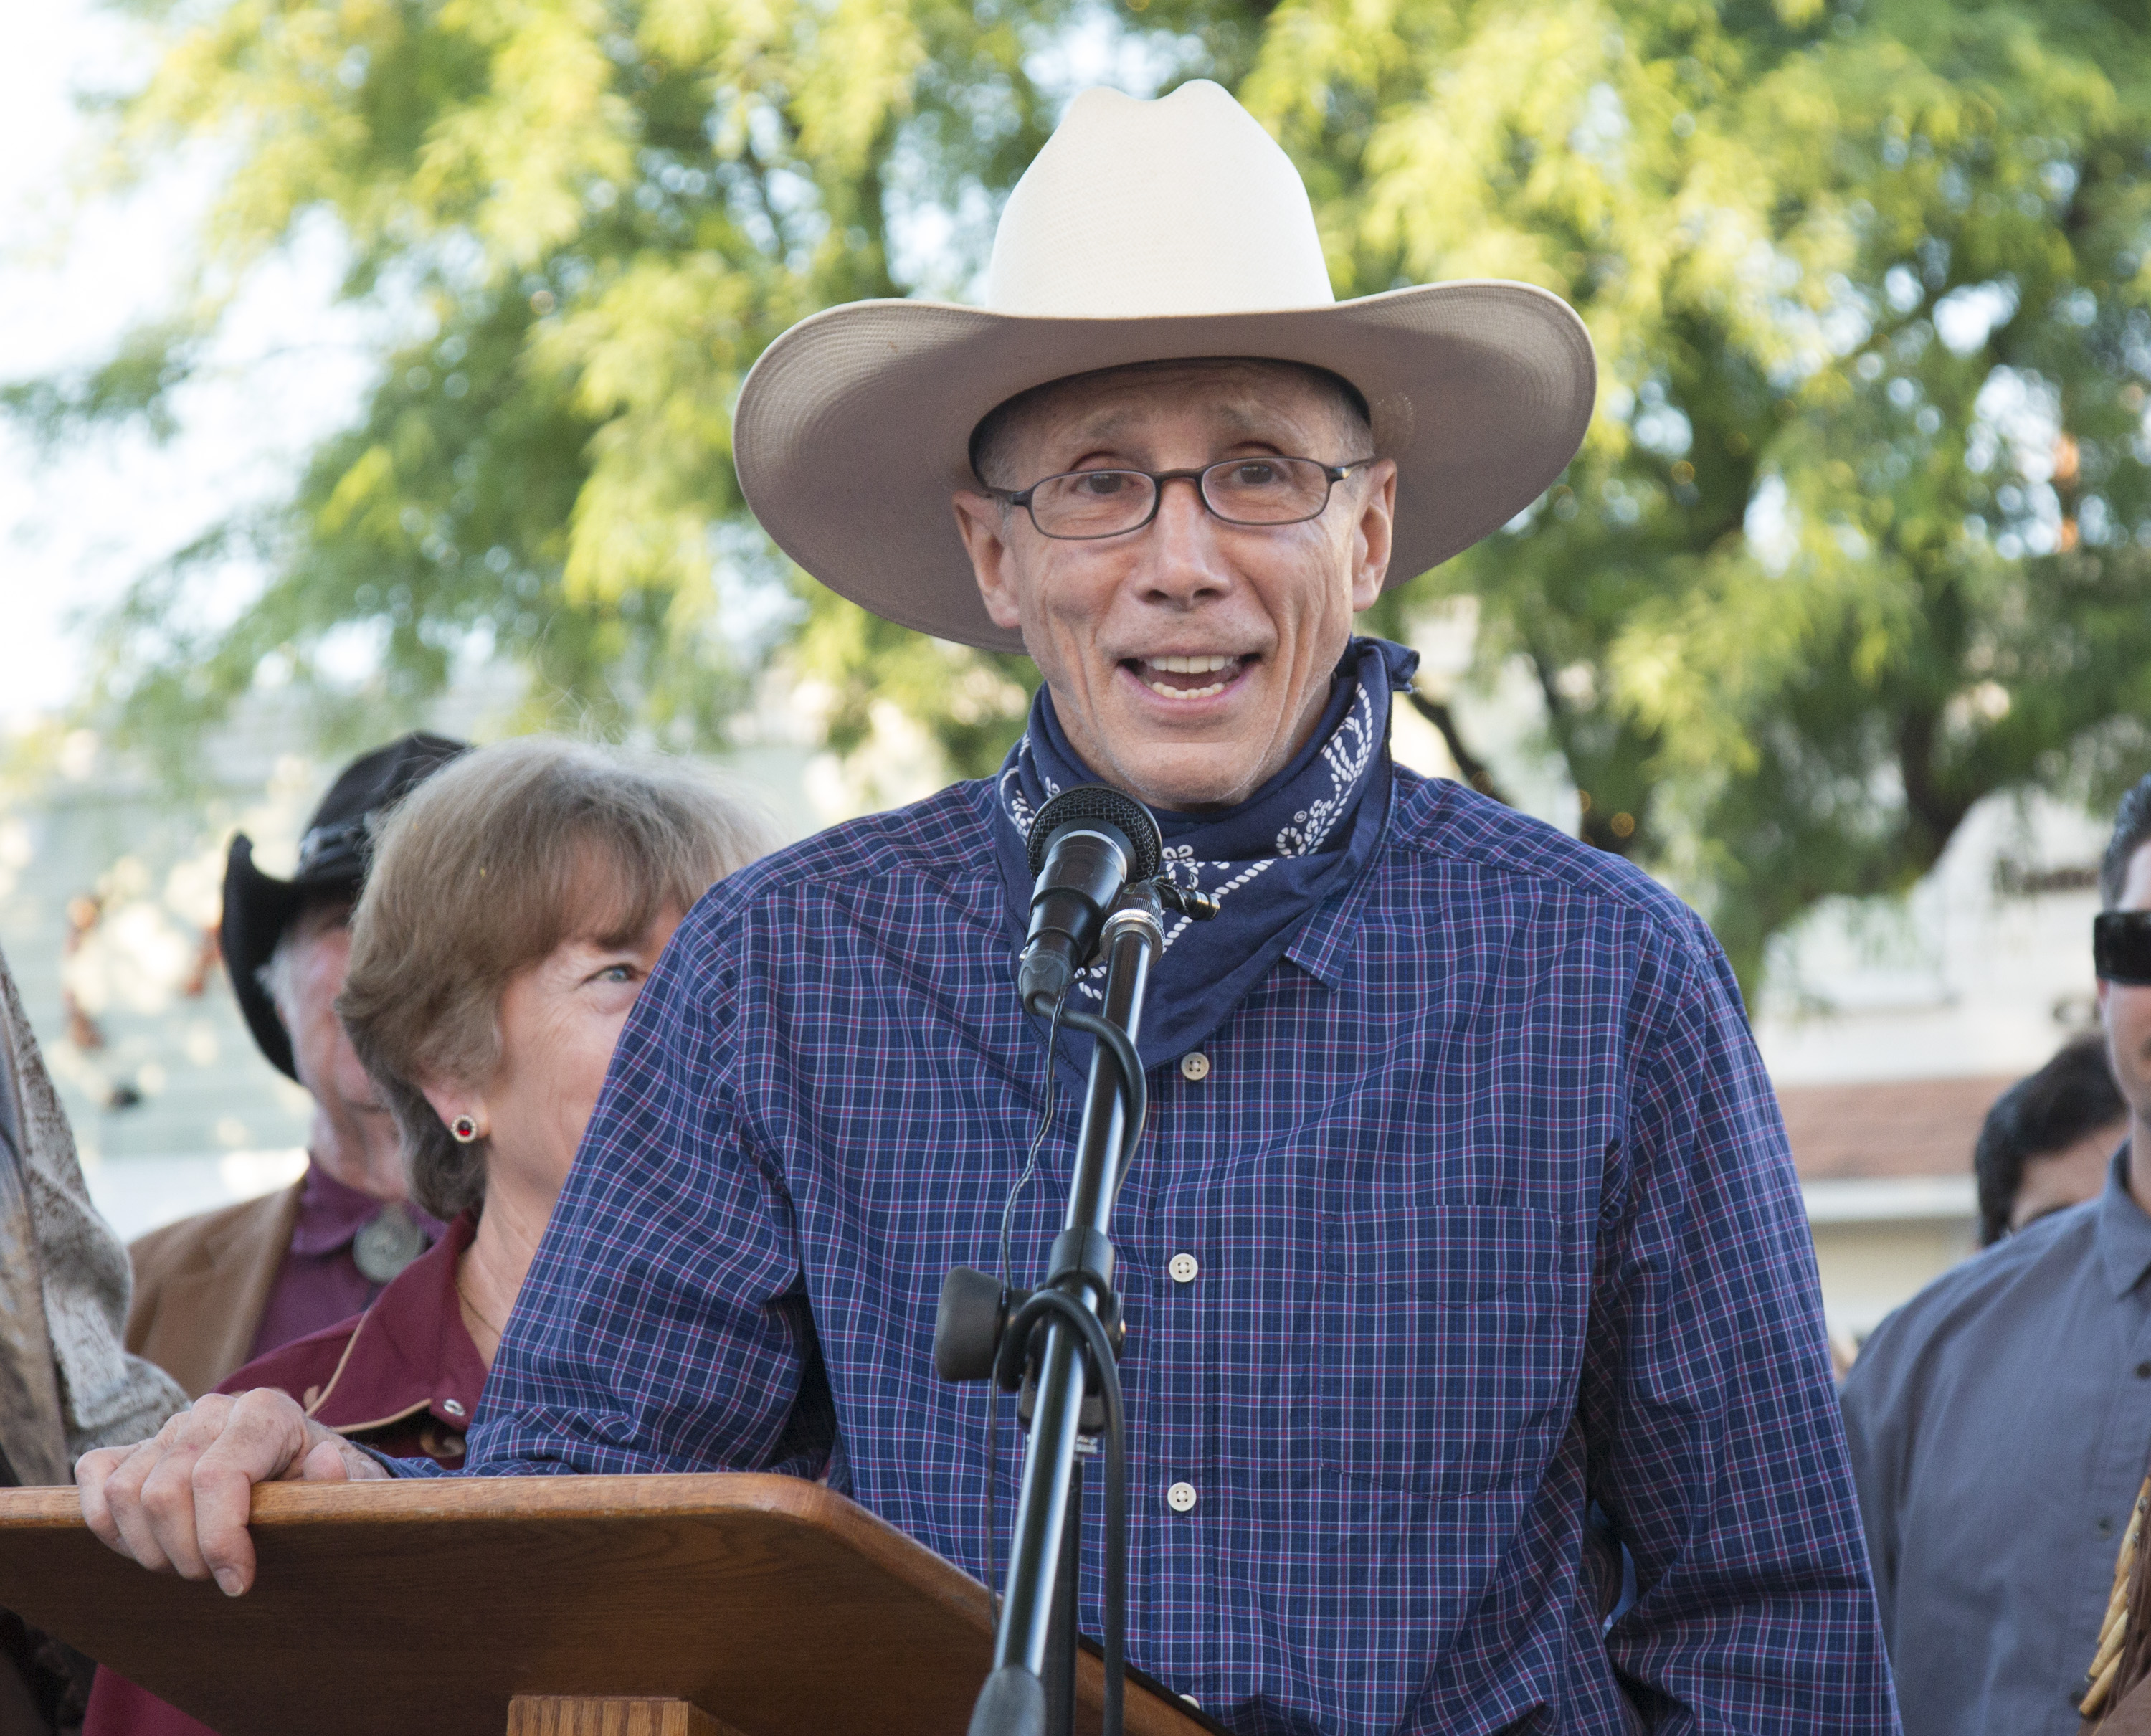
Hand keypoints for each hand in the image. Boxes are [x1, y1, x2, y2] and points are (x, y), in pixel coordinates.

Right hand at [75, 1389, 388, 1595]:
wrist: (297, 1469)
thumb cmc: (318, 1489)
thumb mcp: (346, 1492)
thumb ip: (336, 1485)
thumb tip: (323, 1462)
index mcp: (266, 1412)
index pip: (216, 1477)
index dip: (219, 1540)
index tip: (238, 1583)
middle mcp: (212, 1410)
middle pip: (164, 1492)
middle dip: (185, 1555)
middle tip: (214, 1579)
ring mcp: (169, 1426)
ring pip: (125, 1494)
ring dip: (149, 1549)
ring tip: (189, 1566)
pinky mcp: (136, 1445)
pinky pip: (95, 1478)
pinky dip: (109, 1524)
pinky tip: (149, 1546)